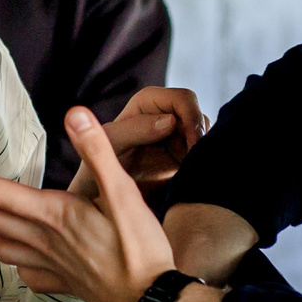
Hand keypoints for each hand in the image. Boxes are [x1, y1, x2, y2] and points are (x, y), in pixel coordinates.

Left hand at [0, 105, 174, 301]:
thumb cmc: (141, 252)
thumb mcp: (125, 193)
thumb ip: (98, 152)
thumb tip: (75, 114)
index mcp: (54, 216)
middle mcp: (44, 241)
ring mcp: (50, 265)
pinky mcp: (62, 283)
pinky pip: (22, 269)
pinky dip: (8, 257)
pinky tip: (11, 255)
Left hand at [70, 86, 204, 204]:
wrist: (98, 203)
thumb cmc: (95, 169)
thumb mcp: (111, 146)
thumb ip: (135, 130)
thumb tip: (170, 120)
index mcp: (148, 103)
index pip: (184, 99)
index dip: (192, 117)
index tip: (192, 143)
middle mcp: (165, 115)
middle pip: (200, 118)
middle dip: (201, 138)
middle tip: (196, 163)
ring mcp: (176, 138)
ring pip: (206, 138)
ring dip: (202, 153)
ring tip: (189, 174)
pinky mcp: (183, 160)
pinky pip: (203, 157)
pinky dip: (202, 166)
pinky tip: (191, 180)